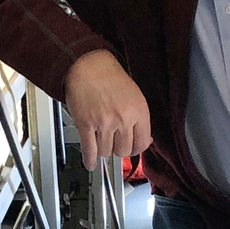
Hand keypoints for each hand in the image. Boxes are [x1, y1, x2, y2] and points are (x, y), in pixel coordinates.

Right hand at [64, 50, 151, 167]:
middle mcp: (123, 119)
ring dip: (103, 150)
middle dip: (118, 149)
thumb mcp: (135, 96)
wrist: (87, 66)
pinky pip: (89, 150)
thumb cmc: (110, 78)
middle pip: (123, 151)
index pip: (142, 144)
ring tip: (101, 141)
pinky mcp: (86, 125)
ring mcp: (104, 123)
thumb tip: (144, 141)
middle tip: (114, 143)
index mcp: (139, 111)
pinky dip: (89, 159)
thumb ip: (140, 119)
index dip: (135, 149)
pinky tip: (90, 162)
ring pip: (106, 152)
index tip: (131, 149)